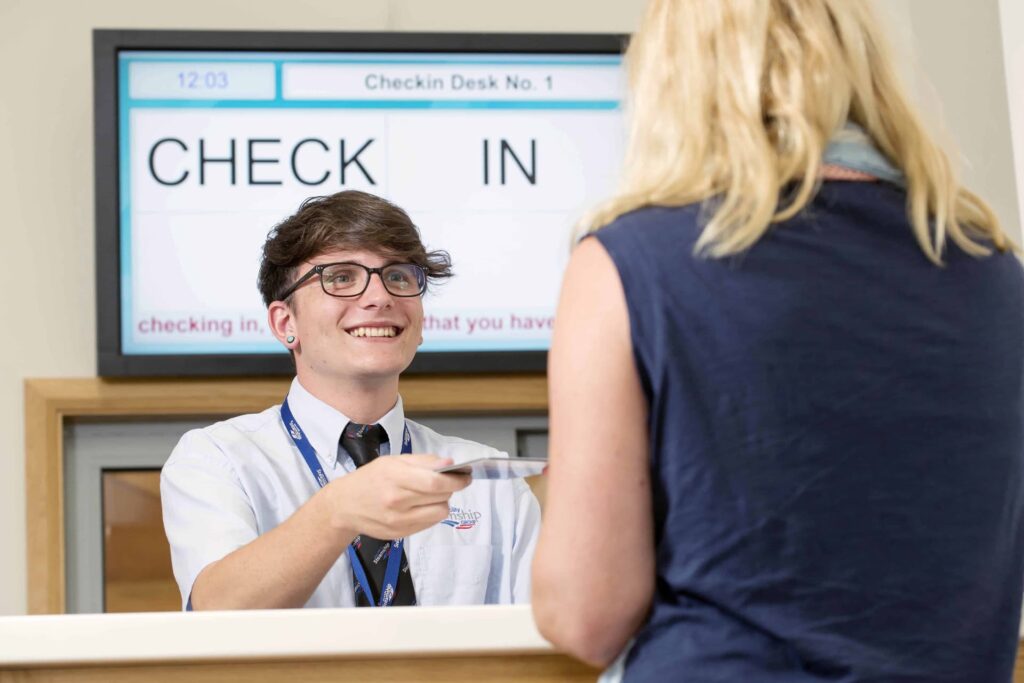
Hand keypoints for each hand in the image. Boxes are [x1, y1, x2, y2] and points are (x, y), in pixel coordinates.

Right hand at [320, 455, 470, 540]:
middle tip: (450, 482)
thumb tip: (449, 463)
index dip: (456, 480)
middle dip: (451, 488)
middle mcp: (396, 501)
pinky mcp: (400, 533)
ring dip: (442, 502)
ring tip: (433, 495)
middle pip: (441, 497)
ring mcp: (398, 520)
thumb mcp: (393, 461)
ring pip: (439, 512)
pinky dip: (432, 513)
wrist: (345, 505)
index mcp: (395, 478)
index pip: (436, 482)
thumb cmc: (370, 479)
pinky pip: (429, 523)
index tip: (466, 476)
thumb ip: (423, 461)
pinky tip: (422, 505)